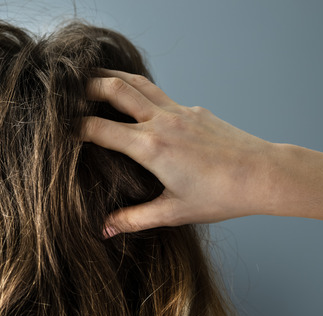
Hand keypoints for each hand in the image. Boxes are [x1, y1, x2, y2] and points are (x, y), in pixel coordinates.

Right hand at [82, 69, 276, 235]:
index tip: (58, 129)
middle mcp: (162, 122)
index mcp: (151, 148)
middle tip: (66, 89)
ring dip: (112, 77)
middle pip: (116, 89)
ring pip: (138, 83)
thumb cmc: (221, 196)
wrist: (263, 175)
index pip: (99, 129)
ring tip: (93, 77)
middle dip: (87, 86)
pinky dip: (139, 91)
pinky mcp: (194, 110)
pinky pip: (159, 94)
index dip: (73, 127)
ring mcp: (179, 111)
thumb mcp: (173, 212)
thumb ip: (133, 219)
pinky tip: (136, 101)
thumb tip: (104, 230)